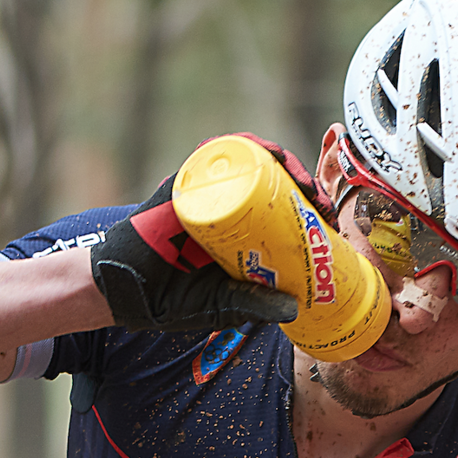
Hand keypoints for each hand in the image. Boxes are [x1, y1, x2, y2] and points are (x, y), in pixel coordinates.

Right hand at [91, 135, 317, 331]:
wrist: (125, 292)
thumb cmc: (174, 297)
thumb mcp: (224, 305)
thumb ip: (254, 305)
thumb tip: (294, 309)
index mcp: (241, 231)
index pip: (282, 209)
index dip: (310, 209)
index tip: (332, 223)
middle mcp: (227, 204)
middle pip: (273, 181)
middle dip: (304, 185)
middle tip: (323, 204)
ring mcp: (206, 191)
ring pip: (250, 163)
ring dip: (282, 163)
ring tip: (303, 182)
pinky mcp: (184, 182)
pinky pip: (213, 155)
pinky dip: (241, 148)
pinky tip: (266, 153)